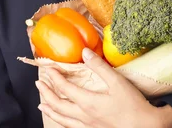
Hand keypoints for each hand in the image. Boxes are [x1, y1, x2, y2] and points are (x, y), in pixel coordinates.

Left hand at [35, 47, 168, 126]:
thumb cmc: (132, 105)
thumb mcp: (117, 82)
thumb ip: (99, 66)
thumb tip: (84, 52)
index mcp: (87, 102)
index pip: (64, 88)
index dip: (54, 77)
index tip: (48, 68)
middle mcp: (83, 116)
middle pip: (58, 105)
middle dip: (46, 93)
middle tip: (38, 84)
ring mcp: (87, 127)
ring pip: (61, 119)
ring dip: (50, 109)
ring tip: (42, 104)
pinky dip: (61, 122)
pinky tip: (61, 120)